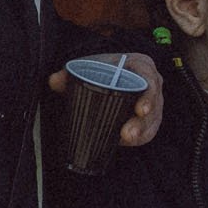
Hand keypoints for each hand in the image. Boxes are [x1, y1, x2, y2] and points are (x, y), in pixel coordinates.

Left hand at [50, 52, 164, 146]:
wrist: (105, 75)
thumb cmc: (100, 69)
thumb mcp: (87, 67)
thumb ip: (69, 74)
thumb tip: (54, 80)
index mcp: (141, 66)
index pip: (150, 79)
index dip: (148, 96)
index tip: (140, 110)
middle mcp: (152, 84)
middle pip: (153, 105)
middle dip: (142, 122)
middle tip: (128, 133)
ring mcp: (153, 103)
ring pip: (151, 121)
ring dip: (139, 133)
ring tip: (125, 139)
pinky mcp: (150, 118)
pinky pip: (147, 131)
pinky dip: (137, 138)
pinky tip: (123, 142)